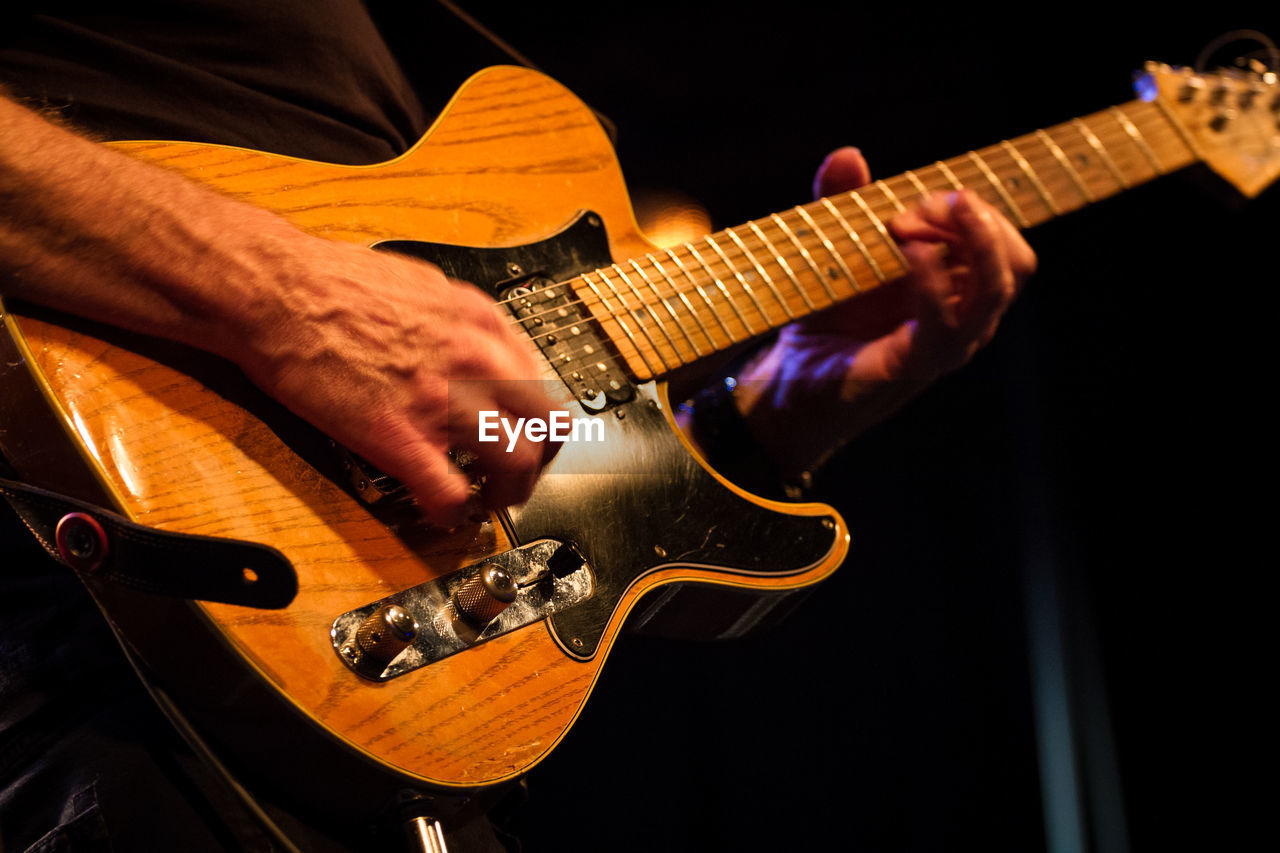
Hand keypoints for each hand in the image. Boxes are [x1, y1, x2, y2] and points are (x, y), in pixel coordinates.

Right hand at [229, 236, 558, 525]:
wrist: (278, 292)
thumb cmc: (332, 282)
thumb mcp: (422, 286)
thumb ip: (458, 323)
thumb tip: (470, 347)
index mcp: (481, 322)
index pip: (539, 383)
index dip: (533, 420)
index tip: (520, 434)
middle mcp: (476, 361)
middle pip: (547, 426)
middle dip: (538, 460)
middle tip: (516, 475)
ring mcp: (443, 400)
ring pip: (515, 462)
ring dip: (507, 491)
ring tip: (487, 499)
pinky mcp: (400, 436)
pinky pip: (448, 492)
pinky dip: (451, 511)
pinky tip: (439, 510)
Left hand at [734, 146, 1035, 477]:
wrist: (788, 386)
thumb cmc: (820, 321)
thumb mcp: (831, 252)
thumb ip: (841, 203)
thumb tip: (848, 154)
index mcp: (958, 289)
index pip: (1003, 240)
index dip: (968, 209)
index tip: (910, 201)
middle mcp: (964, 318)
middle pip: (1016, 261)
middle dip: (976, 220)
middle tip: (913, 211)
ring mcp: (946, 346)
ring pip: (997, 288)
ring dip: (964, 241)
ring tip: (910, 223)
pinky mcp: (916, 365)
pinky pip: (947, 322)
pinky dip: (932, 279)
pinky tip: (905, 251)